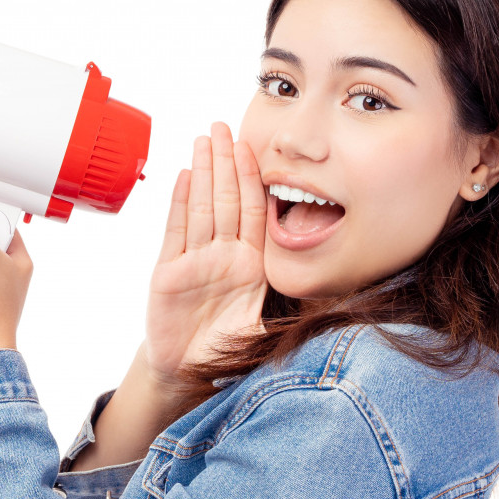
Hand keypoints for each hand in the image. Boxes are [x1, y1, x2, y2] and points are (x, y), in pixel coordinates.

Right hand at [141, 122, 268, 386]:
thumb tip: (331, 304)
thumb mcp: (264, 331)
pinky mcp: (168, 273)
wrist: (185, 372)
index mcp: (250, 265)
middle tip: (224, 126)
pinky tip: (185, 178)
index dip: (254, 179)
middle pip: (226, 200)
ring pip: (202, 208)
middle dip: (226, 161)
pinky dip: (180, 204)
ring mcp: (194, 262)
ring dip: (204, 171)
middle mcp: (223, 257)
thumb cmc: (224, 350)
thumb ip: (288, 316)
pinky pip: (176, 233)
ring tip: (203, 139)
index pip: (255, 212)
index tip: (255, 148)